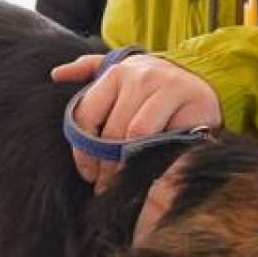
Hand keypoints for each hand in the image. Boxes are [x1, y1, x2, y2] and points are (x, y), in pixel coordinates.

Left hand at [51, 53, 221, 190]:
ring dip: (127, 165)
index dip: (83, 150)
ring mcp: (168, 87)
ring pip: (136, 134)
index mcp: (116, 72)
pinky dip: (155, 159)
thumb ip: (88, 71)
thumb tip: (56, 74)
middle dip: (105, 165)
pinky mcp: (193, 103)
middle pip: (111, 130)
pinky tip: (149, 171)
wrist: (201, 81)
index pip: (87, 115)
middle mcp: (140, 76)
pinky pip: (168, 139)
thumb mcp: (120, 73)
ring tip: (123, 183)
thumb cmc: (152, 87)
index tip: (88, 172)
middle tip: (105, 186)